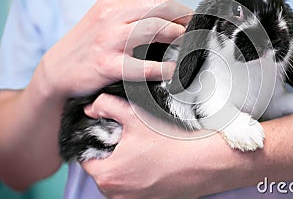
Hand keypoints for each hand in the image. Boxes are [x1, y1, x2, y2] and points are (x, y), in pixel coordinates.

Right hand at [39, 0, 190, 97]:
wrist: (58, 69)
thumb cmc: (89, 44)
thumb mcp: (106, 18)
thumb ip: (133, 13)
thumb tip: (170, 16)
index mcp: (112, 2)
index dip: (177, 8)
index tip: (189, 19)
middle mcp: (110, 16)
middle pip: (158, 8)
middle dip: (182, 19)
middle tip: (194, 31)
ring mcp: (108, 40)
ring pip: (153, 29)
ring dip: (175, 35)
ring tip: (186, 44)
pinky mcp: (107, 65)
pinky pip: (142, 66)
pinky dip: (162, 68)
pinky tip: (172, 69)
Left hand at [81, 94, 242, 198]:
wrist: (202, 161)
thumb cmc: (170, 143)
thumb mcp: (135, 117)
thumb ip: (107, 106)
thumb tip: (92, 108)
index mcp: (107, 175)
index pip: (86, 158)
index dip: (96, 142)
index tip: (109, 133)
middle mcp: (116, 194)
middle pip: (102, 168)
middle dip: (111, 153)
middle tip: (129, 139)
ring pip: (118, 178)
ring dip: (125, 165)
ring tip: (143, 150)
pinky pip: (134, 187)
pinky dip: (139, 175)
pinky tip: (153, 161)